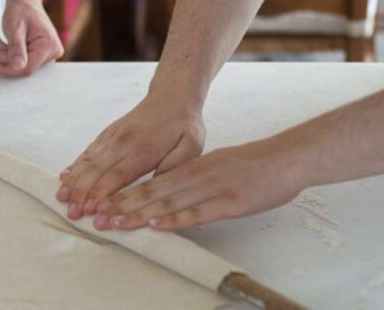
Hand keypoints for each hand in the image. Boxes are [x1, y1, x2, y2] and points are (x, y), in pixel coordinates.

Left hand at [0, 0, 62, 76]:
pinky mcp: (37, 54)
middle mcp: (51, 52)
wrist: (24, 1)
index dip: (7, 69)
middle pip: (20, 65)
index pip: (27, 68)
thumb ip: (17, 48)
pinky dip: (3, 49)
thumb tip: (18, 67)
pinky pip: (18, 58)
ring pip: (16, 62)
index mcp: (49, 46)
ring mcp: (45, 54)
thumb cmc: (21, 9)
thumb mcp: (15, 27)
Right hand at [56, 95, 205, 219]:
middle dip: (82, 193)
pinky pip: (88, 151)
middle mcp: (123, 143)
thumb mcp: (192, 144)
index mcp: (144, 150)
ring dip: (74, 181)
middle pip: (97, 170)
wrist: (172, 95)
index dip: (103, 194)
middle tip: (72, 214)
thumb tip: (158, 182)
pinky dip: (76, 165)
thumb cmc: (184, 124)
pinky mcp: (108, 134)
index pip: (118, 175)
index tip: (91, 211)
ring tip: (61, 199)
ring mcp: (112, 137)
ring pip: (88, 161)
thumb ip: (176, 164)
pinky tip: (65, 177)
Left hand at [92, 142, 305, 230]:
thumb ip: (193, 177)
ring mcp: (211, 188)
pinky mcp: (228, 202)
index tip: (103, 204)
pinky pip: (196, 212)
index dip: (125, 194)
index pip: (151, 182)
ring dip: (139, 214)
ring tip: (116, 223)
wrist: (285, 158)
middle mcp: (196, 176)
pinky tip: (155, 224)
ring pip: (168, 202)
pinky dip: (173, 219)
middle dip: (122, 205)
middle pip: (152, 192)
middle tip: (98, 217)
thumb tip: (171, 191)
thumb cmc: (254, 165)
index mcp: (192, 167)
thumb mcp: (217, 165)